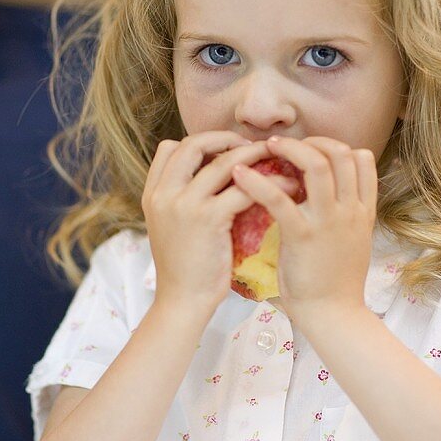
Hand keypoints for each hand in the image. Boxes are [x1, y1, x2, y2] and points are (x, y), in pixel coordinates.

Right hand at [143, 132, 272, 322]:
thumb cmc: (184, 267)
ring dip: (253, 154)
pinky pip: (243, 189)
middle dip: (225, 139)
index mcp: (153, 193)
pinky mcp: (208, 219)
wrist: (182, 301)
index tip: (224, 151)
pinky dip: (269, 183)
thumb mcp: (170, 226)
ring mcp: (184, 205)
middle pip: (193, 144)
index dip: (200, 143)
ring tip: (275, 158)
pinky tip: (287, 187)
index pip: (170, 147)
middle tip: (252, 148)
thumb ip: (182, 198)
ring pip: (222, 161)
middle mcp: (164, 194)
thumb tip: (214, 173)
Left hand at [232, 135, 376, 328]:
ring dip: (289, 149)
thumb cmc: (336, 282)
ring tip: (266, 148)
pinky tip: (239, 175)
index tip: (311, 148)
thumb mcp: (352, 241)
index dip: (335, 146)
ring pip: (317, 165)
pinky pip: (279, 199)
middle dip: (311, 140)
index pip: (361, 160)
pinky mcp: (303, 236)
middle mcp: (350, 210)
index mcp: (362, 211)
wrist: (334, 315)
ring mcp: (329, 221)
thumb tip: (326, 195)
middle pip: (340, 153)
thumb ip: (344, 215)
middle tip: (284, 145)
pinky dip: (257, 182)